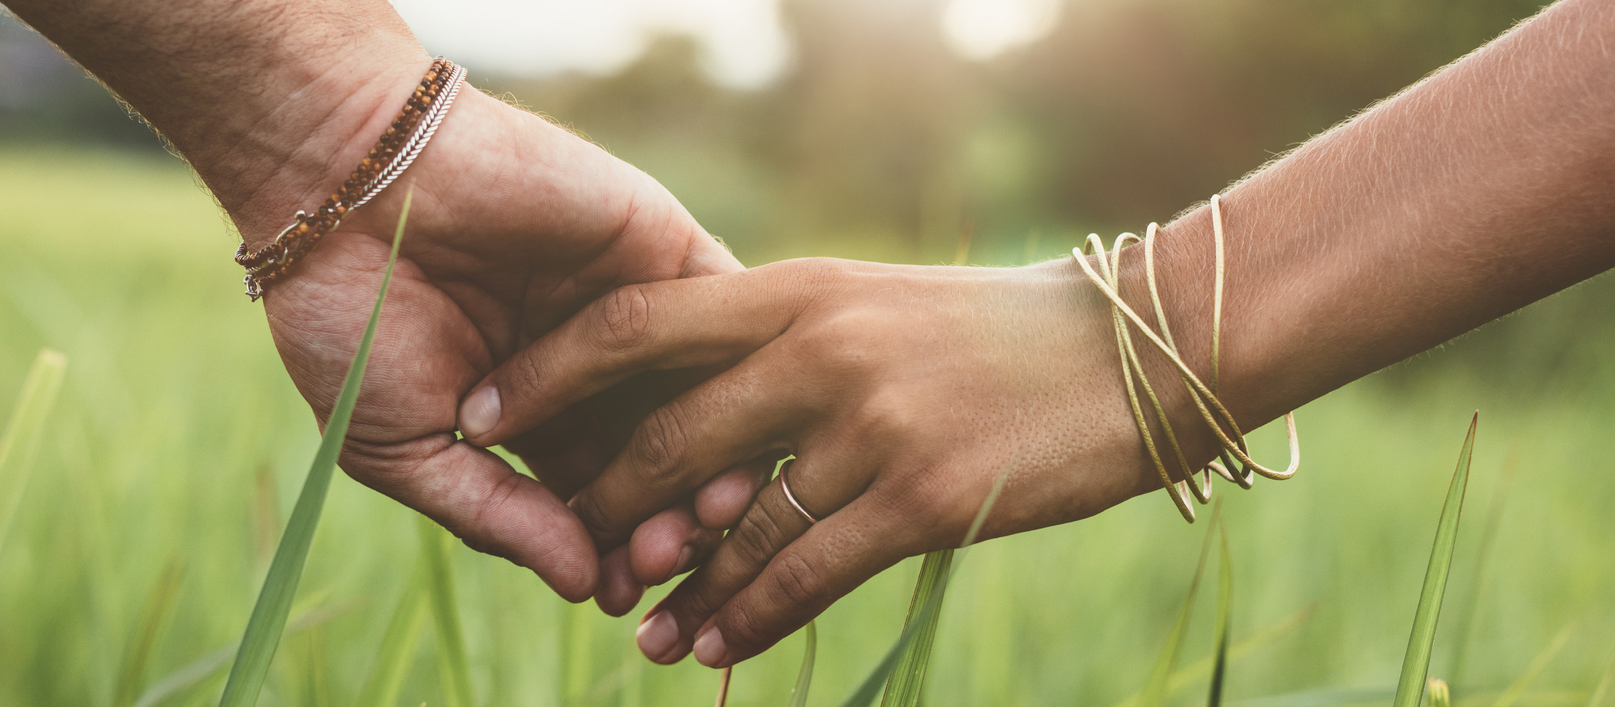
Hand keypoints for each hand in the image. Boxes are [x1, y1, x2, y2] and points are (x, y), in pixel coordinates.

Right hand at [257, 86, 756, 601]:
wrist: (343, 185)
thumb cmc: (349, 318)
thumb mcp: (406, 445)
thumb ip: (496, 516)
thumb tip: (583, 588)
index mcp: (535, 420)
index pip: (600, 502)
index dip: (615, 551)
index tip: (619, 591)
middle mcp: (595, 369)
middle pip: (664, 460)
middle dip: (671, 517)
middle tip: (666, 554)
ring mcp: (634, 306)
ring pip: (704, 396)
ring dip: (716, 456)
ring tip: (705, 508)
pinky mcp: (659, 246)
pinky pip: (725, 311)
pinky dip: (737, 366)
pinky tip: (734, 419)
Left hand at [458, 255, 1250, 664]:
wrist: (1130, 351)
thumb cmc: (991, 333)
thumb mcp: (872, 305)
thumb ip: (781, 342)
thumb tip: (688, 413)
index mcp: (797, 288)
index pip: (636, 324)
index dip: (547, 374)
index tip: (484, 412)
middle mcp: (820, 348)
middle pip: (667, 440)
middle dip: (607, 509)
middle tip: (578, 558)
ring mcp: (870, 424)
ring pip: (732, 526)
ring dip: (676, 590)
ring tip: (637, 635)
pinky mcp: (920, 498)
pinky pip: (803, 575)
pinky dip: (748, 618)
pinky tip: (713, 647)